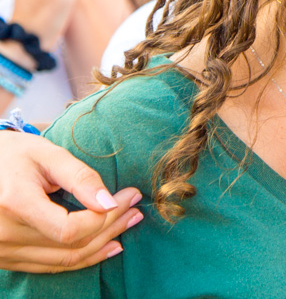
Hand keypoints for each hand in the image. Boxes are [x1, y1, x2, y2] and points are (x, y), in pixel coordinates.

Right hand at [0, 132, 141, 272]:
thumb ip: (80, 177)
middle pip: (72, 244)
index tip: (128, 197)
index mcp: (14, 204)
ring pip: (66, 259)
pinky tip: (108, 245)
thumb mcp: (48, 155)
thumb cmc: (16, 155)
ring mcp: (3, 251)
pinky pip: (51, 265)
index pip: (69, 229)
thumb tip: (109, 203)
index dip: (105, 218)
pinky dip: (83, 256)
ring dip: (103, 244)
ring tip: (129, 222)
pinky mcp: (6, 258)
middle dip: (112, 226)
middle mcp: (4, 234)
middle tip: (136, 208)